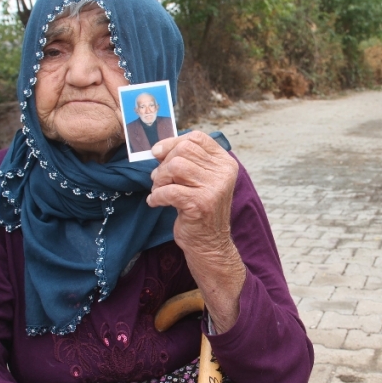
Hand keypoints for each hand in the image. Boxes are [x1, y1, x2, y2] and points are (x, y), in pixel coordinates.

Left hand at [146, 132, 245, 333]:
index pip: (197, 138)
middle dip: (164, 163)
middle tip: (159, 179)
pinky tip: (156, 203)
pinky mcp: (200, 204)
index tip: (159, 153)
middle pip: (183, 150)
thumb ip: (189, 162)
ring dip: (159, 179)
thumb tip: (158, 148)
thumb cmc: (200, 210)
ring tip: (159, 191)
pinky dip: (156, 196)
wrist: (210, 245)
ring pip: (175, 166)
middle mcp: (223, 173)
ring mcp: (214, 188)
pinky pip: (168, 190)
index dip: (173, 142)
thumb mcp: (201, 180)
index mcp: (225, 163)